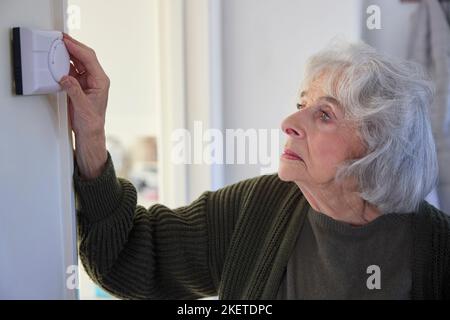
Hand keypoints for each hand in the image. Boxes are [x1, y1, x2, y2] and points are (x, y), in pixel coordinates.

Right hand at [60, 33, 108, 178]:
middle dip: (74, 46)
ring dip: (69, 53)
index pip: (90, 60)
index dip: (78, 48)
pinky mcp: (80, 84)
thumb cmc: (91, 121)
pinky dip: (65, 63)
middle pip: (85, 57)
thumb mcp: (82, 106)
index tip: (67, 41)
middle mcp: (96, 79)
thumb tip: (65, 78)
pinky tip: (58, 59)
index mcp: (101, 81)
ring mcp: (88, 81)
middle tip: (61, 38)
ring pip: (79, 61)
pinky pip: (73, 69)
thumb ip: (73, 91)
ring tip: (58, 45)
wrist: (89, 131)